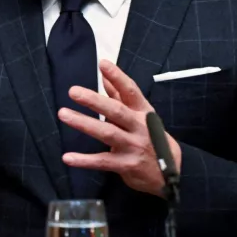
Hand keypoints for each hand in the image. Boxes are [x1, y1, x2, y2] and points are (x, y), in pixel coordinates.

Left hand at [58, 60, 181, 196]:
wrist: (172, 173)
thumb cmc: (152, 138)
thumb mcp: (141, 116)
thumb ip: (121, 97)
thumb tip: (105, 77)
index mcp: (143, 112)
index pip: (131, 91)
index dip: (118, 77)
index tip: (102, 63)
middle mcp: (140, 127)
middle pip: (116, 110)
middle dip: (94, 100)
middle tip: (73, 91)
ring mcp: (134, 146)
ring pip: (107, 133)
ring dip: (84, 123)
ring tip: (64, 114)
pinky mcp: (127, 165)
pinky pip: (102, 161)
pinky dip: (84, 160)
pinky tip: (67, 157)